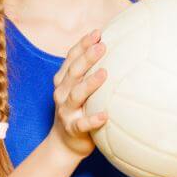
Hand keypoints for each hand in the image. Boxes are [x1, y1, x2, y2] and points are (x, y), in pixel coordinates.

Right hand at [50, 29, 108, 157]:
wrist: (64, 143)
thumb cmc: (78, 109)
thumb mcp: (79, 88)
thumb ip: (90, 71)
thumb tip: (114, 47)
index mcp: (64, 80)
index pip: (71, 58)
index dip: (83, 44)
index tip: (98, 32)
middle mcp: (62, 93)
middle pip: (74, 72)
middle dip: (87, 57)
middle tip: (102, 46)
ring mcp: (66, 111)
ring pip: (76, 95)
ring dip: (90, 83)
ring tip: (104, 73)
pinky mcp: (73, 129)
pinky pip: (82, 124)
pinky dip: (93, 120)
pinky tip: (105, 115)